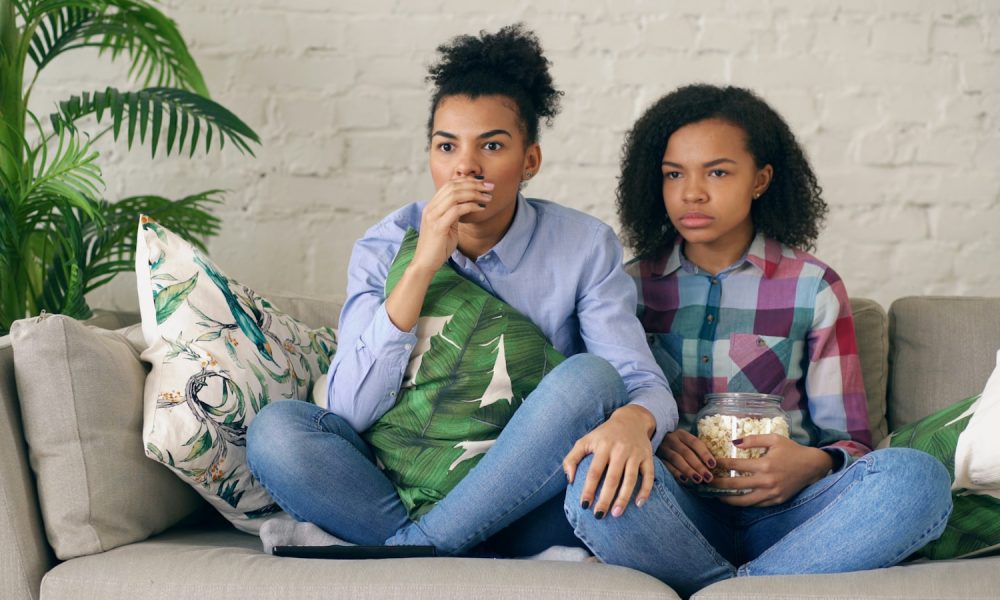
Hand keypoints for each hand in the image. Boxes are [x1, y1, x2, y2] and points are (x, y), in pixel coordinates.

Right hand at [411, 176, 493, 271]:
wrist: (425, 263)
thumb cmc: (438, 247)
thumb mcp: (447, 226)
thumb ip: (453, 214)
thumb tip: (467, 205)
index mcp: (432, 206)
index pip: (449, 184)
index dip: (467, 180)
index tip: (483, 182)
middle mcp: (430, 208)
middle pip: (453, 186)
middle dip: (474, 184)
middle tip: (490, 187)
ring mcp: (433, 216)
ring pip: (455, 195)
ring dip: (475, 194)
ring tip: (488, 197)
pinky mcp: (438, 226)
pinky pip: (457, 210)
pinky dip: (471, 206)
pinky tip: (481, 208)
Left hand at [562, 404, 655, 518]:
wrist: (631, 419)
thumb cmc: (603, 435)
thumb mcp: (585, 441)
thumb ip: (571, 459)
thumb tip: (569, 480)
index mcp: (603, 446)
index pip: (594, 471)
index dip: (588, 489)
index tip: (583, 505)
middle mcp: (620, 449)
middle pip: (612, 478)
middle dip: (605, 498)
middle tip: (599, 515)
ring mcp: (635, 453)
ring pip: (630, 479)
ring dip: (624, 498)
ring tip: (616, 514)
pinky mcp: (648, 457)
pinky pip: (649, 475)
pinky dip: (645, 490)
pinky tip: (639, 504)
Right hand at [657, 429, 717, 485]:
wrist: (653, 439)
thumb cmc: (675, 443)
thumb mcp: (684, 441)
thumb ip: (696, 449)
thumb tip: (714, 463)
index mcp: (681, 434)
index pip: (695, 442)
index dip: (704, 453)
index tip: (713, 465)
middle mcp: (671, 439)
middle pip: (686, 452)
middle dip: (698, 465)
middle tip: (708, 477)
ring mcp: (663, 448)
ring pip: (676, 459)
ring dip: (688, 470)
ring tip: (698, 479)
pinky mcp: (656, 457)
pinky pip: (666, 466)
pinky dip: (675, 472)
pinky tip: (684, 480)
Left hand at [710, 435, 832, 506]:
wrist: (812, 466)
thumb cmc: (791, 450)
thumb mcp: (774, 439)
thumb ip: (753, 439)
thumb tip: (734, 442)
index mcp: (764, 464)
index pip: (735, 466)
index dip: (720, 465)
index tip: (710, 464)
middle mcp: (766, 481)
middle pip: (735, 486)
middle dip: (717, 484)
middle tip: (706, 482)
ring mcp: (771, 493)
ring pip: (744, 501)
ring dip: (728, 499)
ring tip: (716, 495)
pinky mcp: (776, 501)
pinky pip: (756, 504)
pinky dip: (744, 503)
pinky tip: (734, 500)